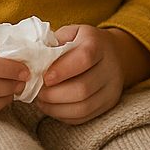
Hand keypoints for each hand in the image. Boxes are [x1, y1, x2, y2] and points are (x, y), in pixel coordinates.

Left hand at [35, 25, 149, 124]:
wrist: (114, 52)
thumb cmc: (85, 41)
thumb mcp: (71, 33)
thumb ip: (54, 42)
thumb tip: (35, 60)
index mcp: (98, 44)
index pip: (83, 59)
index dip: (62, 70)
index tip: (45, 77)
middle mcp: (109, 67)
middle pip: (83, 89)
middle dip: (54, 94)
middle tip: (38, 92)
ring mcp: (111, 88)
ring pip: (83, 107)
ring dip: (56, 108)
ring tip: (42, 101)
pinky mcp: (109, 103)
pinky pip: (84, 116)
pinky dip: (64, 115)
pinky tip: (53, 107)